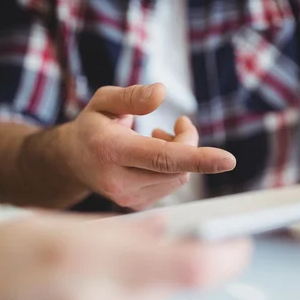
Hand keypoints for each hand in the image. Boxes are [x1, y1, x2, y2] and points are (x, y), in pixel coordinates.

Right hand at [57, 84, 235, 209]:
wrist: (71, 163)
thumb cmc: (91, 128)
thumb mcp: (103, 101)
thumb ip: (132, 96)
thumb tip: (162, 93)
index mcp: (110, 151)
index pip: (161, 158)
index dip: (197, 157)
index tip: (227, 160)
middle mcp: (119, 181)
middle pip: (178, 166)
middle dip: (187, 142)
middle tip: (176, 124)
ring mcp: (128, 198)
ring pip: (179, 177)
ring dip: (181, 155)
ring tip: (157, 138)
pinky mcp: (138, 205)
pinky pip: (172, 185)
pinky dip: (173, 168)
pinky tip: (153, 156)